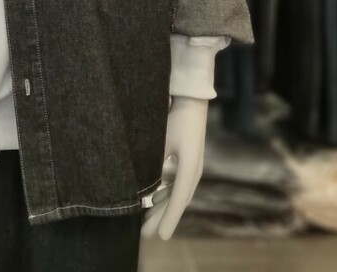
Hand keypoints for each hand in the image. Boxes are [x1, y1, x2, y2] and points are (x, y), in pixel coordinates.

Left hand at [140, 95, 207, 240]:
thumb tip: (142, 182)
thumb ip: (154, 159)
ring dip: (163, 208)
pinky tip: (154, 201)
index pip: (178, 198)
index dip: (169, 218)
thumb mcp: (162, 138)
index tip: (161, 236)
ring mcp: (191, 167)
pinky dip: (165, 195)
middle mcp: (193, 171)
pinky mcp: (187, 162)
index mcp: (189, 166)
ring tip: (147, 222)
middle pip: (177, 201)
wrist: (191, 100)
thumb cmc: (175, 117)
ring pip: (176, 194)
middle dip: (162, 218)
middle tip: (146, 235)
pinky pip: (176, 185)